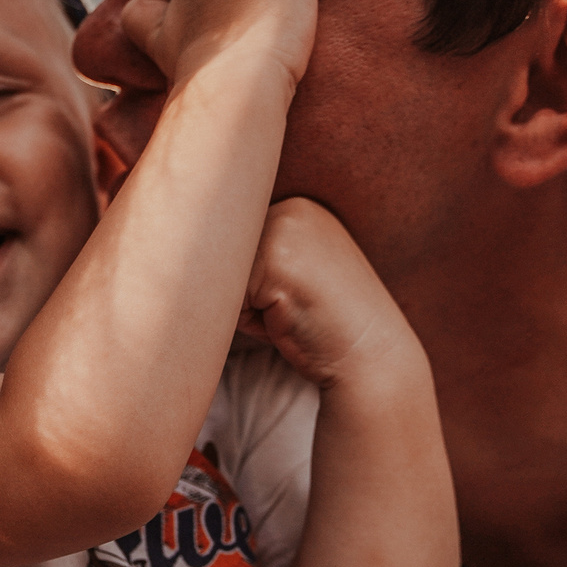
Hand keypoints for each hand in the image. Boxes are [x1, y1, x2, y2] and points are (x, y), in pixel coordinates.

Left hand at [241, 199, 427, 400]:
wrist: (372, 358)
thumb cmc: (327, 327)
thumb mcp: (296, 276)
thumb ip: (260, 256)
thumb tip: (194, 251)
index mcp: (300, 208)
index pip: (238, 245)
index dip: (257, 287)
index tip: (297, 300)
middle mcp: (293, 208)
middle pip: (225, 256)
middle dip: (248, 295)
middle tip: (294, 311)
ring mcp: (284, 229)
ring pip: (223, 276)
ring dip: (246, 308)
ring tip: (291, 315)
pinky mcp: (273, 259)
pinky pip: (227, 297)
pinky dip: (248, 321)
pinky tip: (287, 322)